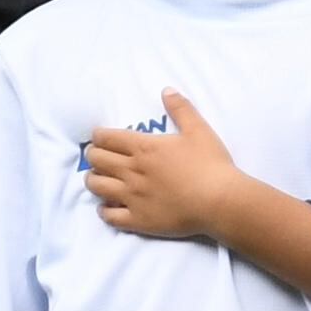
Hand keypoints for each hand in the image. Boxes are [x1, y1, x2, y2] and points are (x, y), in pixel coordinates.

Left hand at [84, 89, 245, 243]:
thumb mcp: (198, 130)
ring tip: (96, 178)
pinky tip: (106, 206)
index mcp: (144, 148)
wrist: (218, 201)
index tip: (98, 136)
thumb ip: (180, 109)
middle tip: (95, 155)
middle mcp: (132, 171)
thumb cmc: (210, 164)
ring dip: (92, 180)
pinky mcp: (137, 220)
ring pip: (97, 187)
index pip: (108, 138)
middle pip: (98, 161)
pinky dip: (103, 210)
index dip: (98, 136)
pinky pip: (109, 216)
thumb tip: (166, 90)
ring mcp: (132, 197)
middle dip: (93, 155)